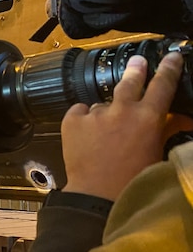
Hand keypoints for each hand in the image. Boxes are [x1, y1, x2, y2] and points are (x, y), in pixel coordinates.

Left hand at [60, 53, 183, 200]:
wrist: (97, 195)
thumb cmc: (134, 179)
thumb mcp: (157, 152)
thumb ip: (165, 129)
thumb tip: (179, 116)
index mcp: (148, 117)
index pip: (163, 85)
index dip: (169, 68)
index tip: (171, 57)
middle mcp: (121, 109)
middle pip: (129, 82)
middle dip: (136, 70)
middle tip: (138, 62)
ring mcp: (94, 114)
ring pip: (102, 105)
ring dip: (104, 114)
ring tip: (103, 136)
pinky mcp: (71, 120)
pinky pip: (80, 112)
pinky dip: (83, 120)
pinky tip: (86, 136)